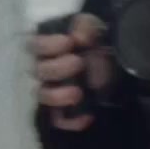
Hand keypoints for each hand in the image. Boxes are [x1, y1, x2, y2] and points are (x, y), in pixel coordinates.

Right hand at [30, 13, 109, 130]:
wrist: (115, 65)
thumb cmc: (96, 43)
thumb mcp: (94, 27)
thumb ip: (85, 27)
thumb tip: (78, 37)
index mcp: (48, 47)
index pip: (34, 45)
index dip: (47, 45)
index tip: (69, 42)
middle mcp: (45, 69)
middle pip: (38, 71)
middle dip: (57, 68)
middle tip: (78, 63)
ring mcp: (53, 91)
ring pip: (42, 96)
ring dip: (57, 95)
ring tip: (78, 93)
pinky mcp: (64, 110)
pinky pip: (59, 120)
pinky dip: (71, 121)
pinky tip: (87, 117)